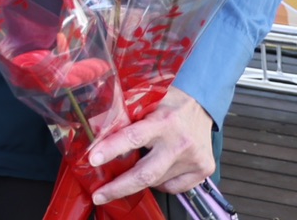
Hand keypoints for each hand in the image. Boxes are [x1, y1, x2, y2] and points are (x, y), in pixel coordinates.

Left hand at [88, 87, 213, 198]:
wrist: (203, 104)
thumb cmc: (169, 103)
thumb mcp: (147, 100)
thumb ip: (127, 114)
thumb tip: (97, 130)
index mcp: (163, 121)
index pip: (133, 137)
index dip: (111, 149)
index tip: (93, 160)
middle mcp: (180, 142)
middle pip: (146, 173)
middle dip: (119, 187)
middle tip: (98, 195)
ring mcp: (194, 159)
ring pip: (157, 181)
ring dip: (138, 180)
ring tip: (129, 173)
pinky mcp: (203, 169)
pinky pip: (173, 187)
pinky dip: (159, 183)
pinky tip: (156, 170)